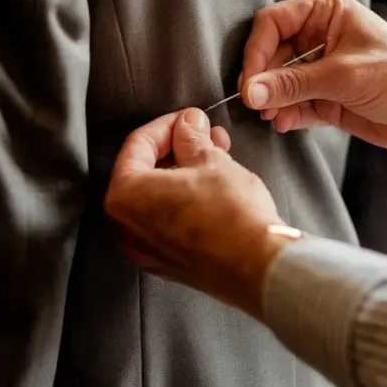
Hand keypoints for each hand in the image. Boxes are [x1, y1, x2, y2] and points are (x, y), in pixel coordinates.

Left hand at [104, 108, 292, 318]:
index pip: (138, 144)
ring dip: (185, 172)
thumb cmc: (233, 219)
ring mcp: (148, 249)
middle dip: (178, 148)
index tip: (188, 120)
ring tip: (216, 157)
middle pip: (145, 171)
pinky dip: (185, 201)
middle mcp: (129, 227)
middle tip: (204, 135)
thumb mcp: (212, 161)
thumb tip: (188, 126)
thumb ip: (192, 138)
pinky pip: (169, 221)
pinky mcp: (170, 263)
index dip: (168, 125)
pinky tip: (212, 189)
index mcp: (127, 196)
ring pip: (159, 197)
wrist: (259, 266)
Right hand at [240, 0, 386, 157]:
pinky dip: (284, 114)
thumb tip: (250, 91)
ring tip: (272, 117)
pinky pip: (292, 103)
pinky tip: (283, 123)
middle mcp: (319, 36)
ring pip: (278, 81)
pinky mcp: (325, 98)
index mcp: (325, 11)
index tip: (250, 81)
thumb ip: (294, 84)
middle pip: (270, 53)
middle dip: (261, 79)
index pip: (273, 23)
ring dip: (271, 100)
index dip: (256, 51)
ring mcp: (321, 69)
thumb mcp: (345, 76)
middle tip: (256, 103)